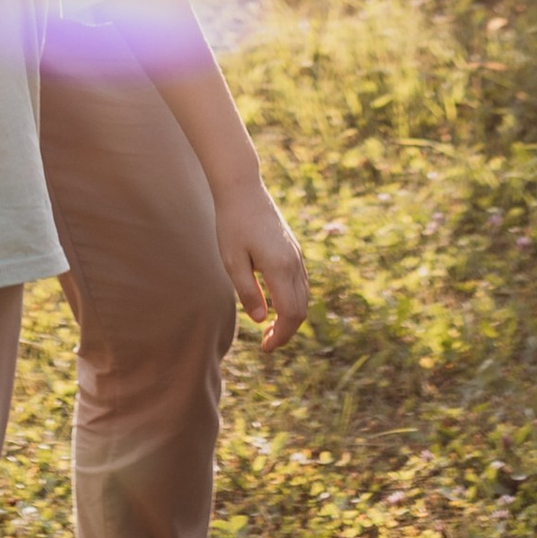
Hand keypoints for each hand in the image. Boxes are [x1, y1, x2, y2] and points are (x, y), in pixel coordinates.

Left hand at [215, 182, 309, 349]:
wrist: (243, 189)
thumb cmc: (232, 224)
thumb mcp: (232, 261)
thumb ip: (248, 292)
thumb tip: (261, 321)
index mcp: (280, 267)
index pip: (291, 314)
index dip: (281, 336)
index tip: (265, 348)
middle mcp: (294, 262)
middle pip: (301, 309)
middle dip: (287, 331)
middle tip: (266, 344)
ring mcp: (296, 254)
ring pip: (304, 296)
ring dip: (290, 317)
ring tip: (269, 328)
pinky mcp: (293, 249)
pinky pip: (300, 283)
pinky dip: (292, 301)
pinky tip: (274, 304)